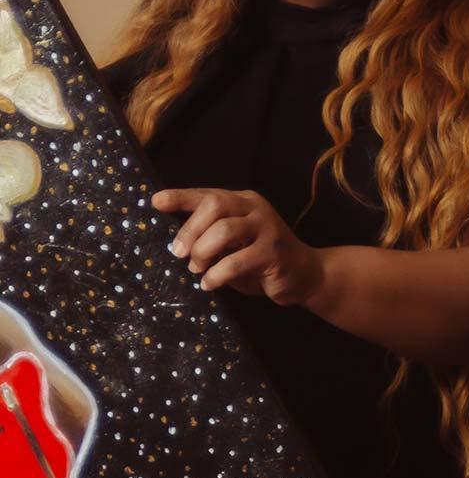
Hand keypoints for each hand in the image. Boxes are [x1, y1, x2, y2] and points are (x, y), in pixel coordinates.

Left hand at [150, 187, 322, 305]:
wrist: (304, 274)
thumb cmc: (260, 259)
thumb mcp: (234, 243)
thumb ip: (212, 235)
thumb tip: (177, 242)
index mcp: (242, 201)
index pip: (207, 194)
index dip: (180, 197)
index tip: (156, 202)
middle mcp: (255, 208)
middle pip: (215, 205)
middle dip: (190, 229)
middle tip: (178, 252)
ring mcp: (267, 228)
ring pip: (225, 230)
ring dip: (203, 252)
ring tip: (197, 269)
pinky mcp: (273, 252)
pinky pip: (237, 261)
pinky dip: (217, 274)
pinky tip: (210, 284)